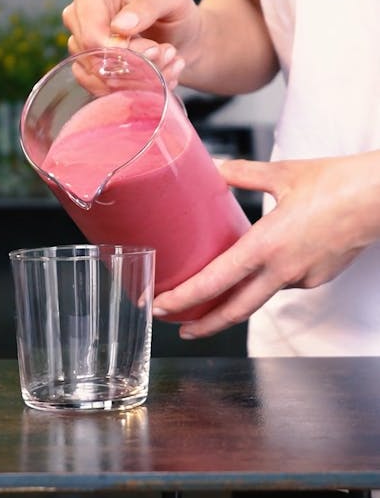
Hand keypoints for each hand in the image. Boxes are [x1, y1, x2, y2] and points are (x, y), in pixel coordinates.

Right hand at [62, 0, 199, 87]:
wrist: (182, 39)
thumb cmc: (174, 12)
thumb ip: (148, 6)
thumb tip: (119, 26)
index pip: (90, 32)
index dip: (117, 49)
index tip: (151, 49)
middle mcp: (79, 18)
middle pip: (91, 56)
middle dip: (133, 63)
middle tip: (164, 53)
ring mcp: (81, 47)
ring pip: (96, 76)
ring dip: (137, 78)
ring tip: (165, 62)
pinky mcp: (89, 71)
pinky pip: (99, 90)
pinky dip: (131, 90)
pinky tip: (155, 78)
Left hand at [152, 152, 379, 337]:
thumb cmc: (338, 183)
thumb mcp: (282, 174)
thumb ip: (242, 174)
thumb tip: (215, 169)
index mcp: (266, 245)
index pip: (214, 282)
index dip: (183, 299)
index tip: (160, 305)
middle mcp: (282, 269)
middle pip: (234, 311)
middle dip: (202, 324)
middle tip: (179, 328)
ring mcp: (302, 278)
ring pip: (260, 296)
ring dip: (235, 300)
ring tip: (215, 297)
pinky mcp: (318, 278)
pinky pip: (285, 282)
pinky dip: (268, 279)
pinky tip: (266, 264)